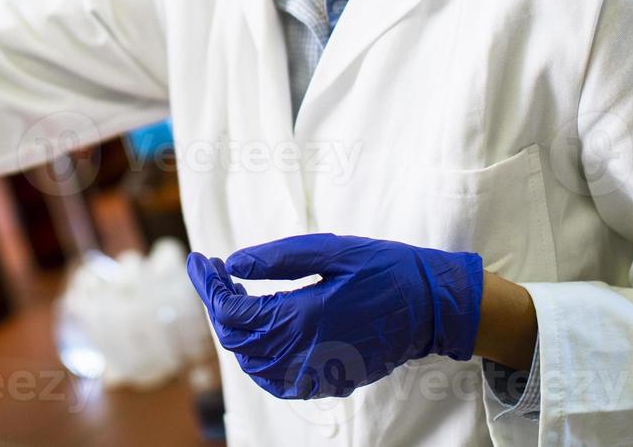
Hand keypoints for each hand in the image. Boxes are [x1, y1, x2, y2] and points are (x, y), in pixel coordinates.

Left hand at [187, 234, 482, 399]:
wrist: (432, 306)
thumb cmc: (385, 268)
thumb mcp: (332, 250)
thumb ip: (280, 259)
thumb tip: (233, 264)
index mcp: (304, 315)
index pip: (234, 311)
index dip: (209, 285)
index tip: (200, 260)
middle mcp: (306, 351)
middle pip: (237, 339)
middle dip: (217, 304)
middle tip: (215, 273)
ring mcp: (318, 372)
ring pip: (253, 365)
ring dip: (235, 332)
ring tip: (234, 296)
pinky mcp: (330, 381)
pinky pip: (279, 382)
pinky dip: (258, 362)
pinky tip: (260, 333)